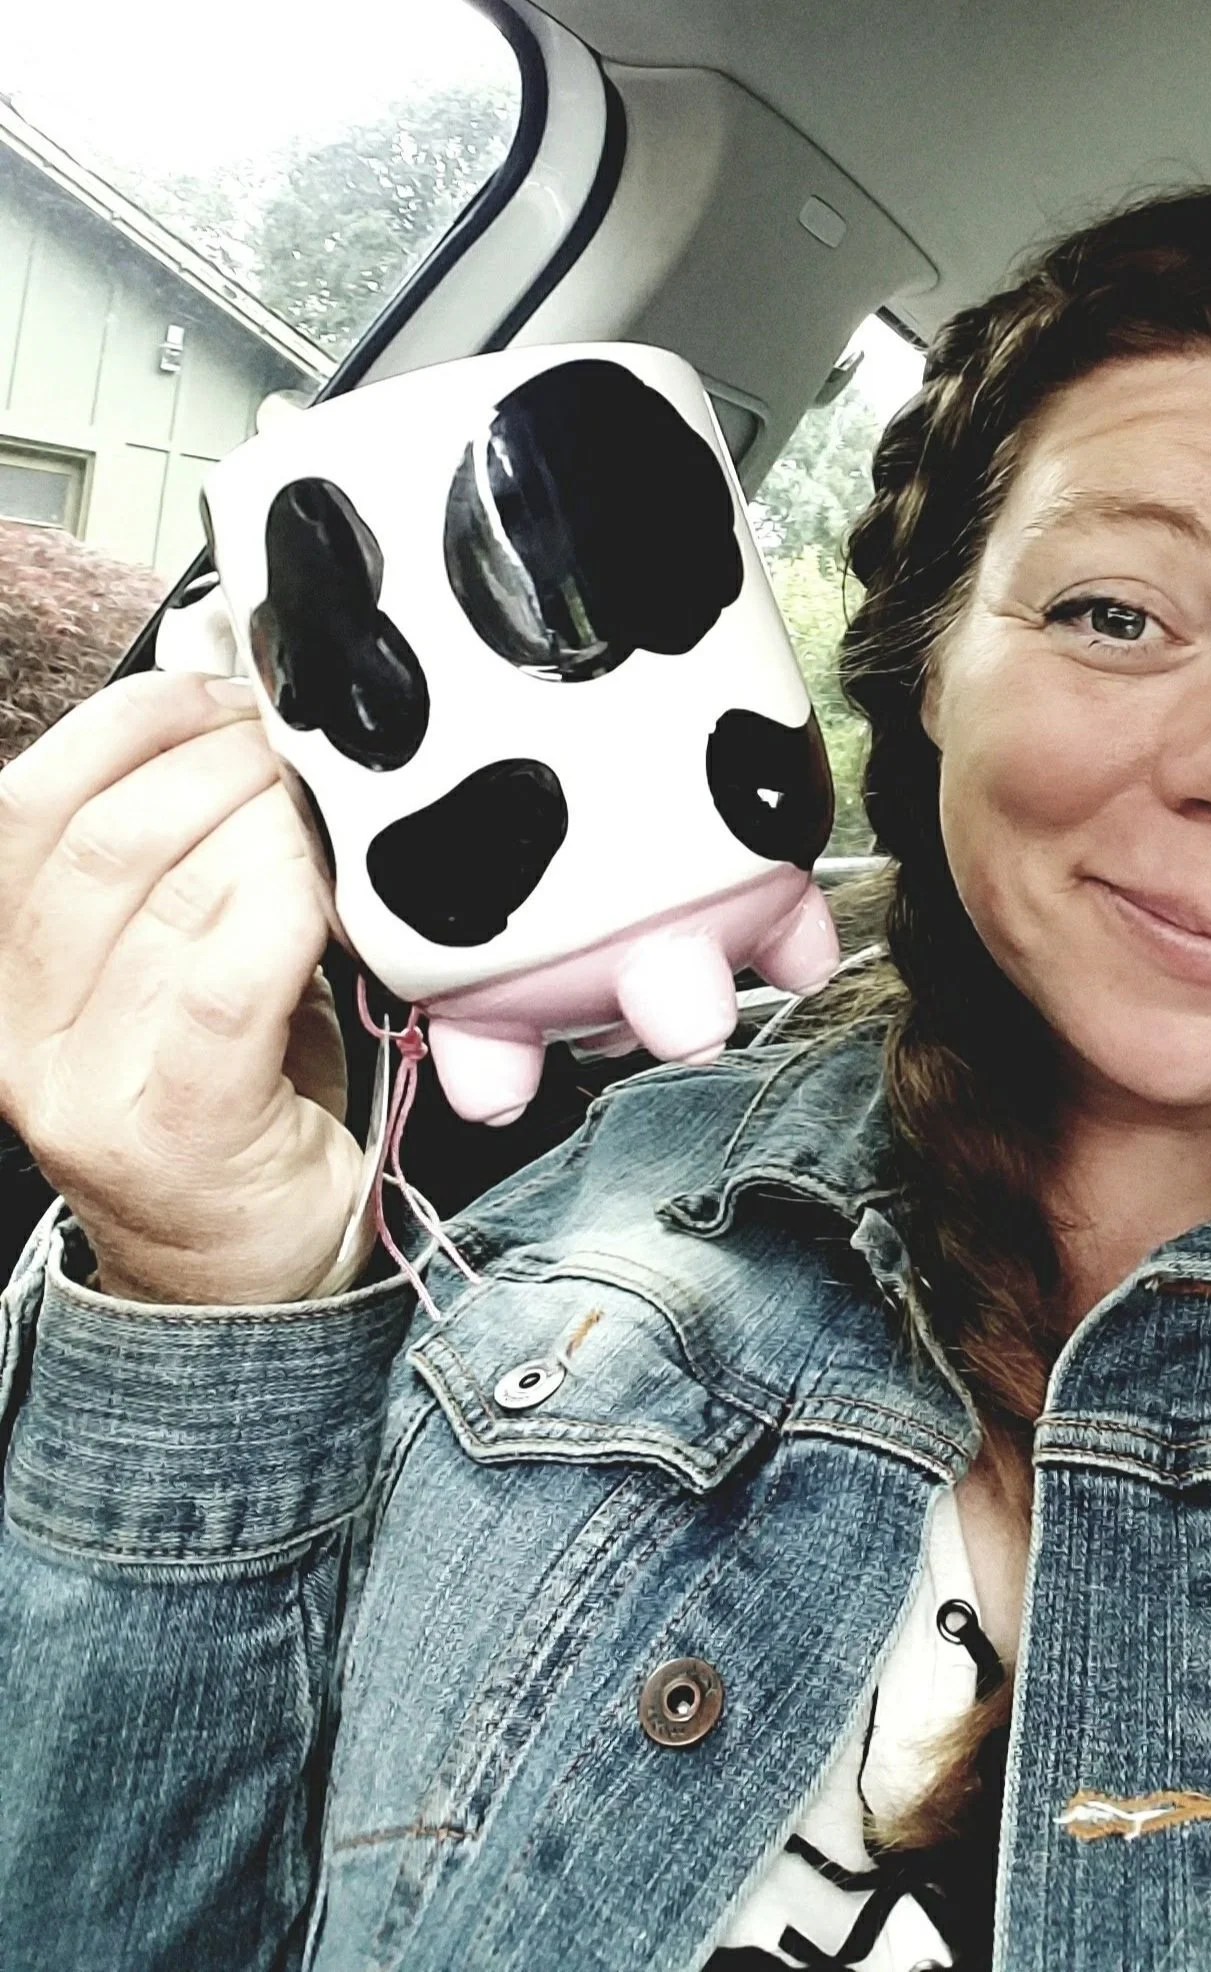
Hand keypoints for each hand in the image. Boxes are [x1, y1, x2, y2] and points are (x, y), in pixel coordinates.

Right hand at [0, 672, 365, 1303]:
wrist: (244, 1277)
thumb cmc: (233, 1104)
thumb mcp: (183, 974)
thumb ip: (189, 875)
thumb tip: (253, 741)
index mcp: (8, 972)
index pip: (25, 806)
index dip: (130, 724)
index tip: (223, 695)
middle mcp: (21, 1027)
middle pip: (101, 836)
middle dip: (219, 763)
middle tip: (307, 754)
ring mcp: (86, 1084)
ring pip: (163, 891)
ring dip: (270, 824)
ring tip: (338, 813)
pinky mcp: (174, 1127)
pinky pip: (224, 980)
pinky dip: (287, 909)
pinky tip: (338, 894)